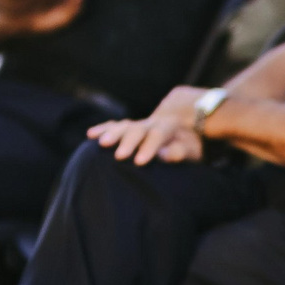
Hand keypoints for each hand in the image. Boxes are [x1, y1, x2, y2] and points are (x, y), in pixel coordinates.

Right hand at [87, 87, 205, 164]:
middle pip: (138, 129)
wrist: (188, 134)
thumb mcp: (193, 151)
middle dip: (128, 142)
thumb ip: (181, 151)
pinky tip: (91, 135)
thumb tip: (165, 154)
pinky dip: (104, 129)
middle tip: (119, 156)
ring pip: (124, 125)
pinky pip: (115, 125)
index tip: (139, 162)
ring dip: (112, 134)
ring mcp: (140, 124)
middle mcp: (153, 121)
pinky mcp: (130, 127)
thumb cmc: (191, 148)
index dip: (149, 147)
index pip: (159, 134)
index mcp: (170, 125)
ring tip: (101, 144)